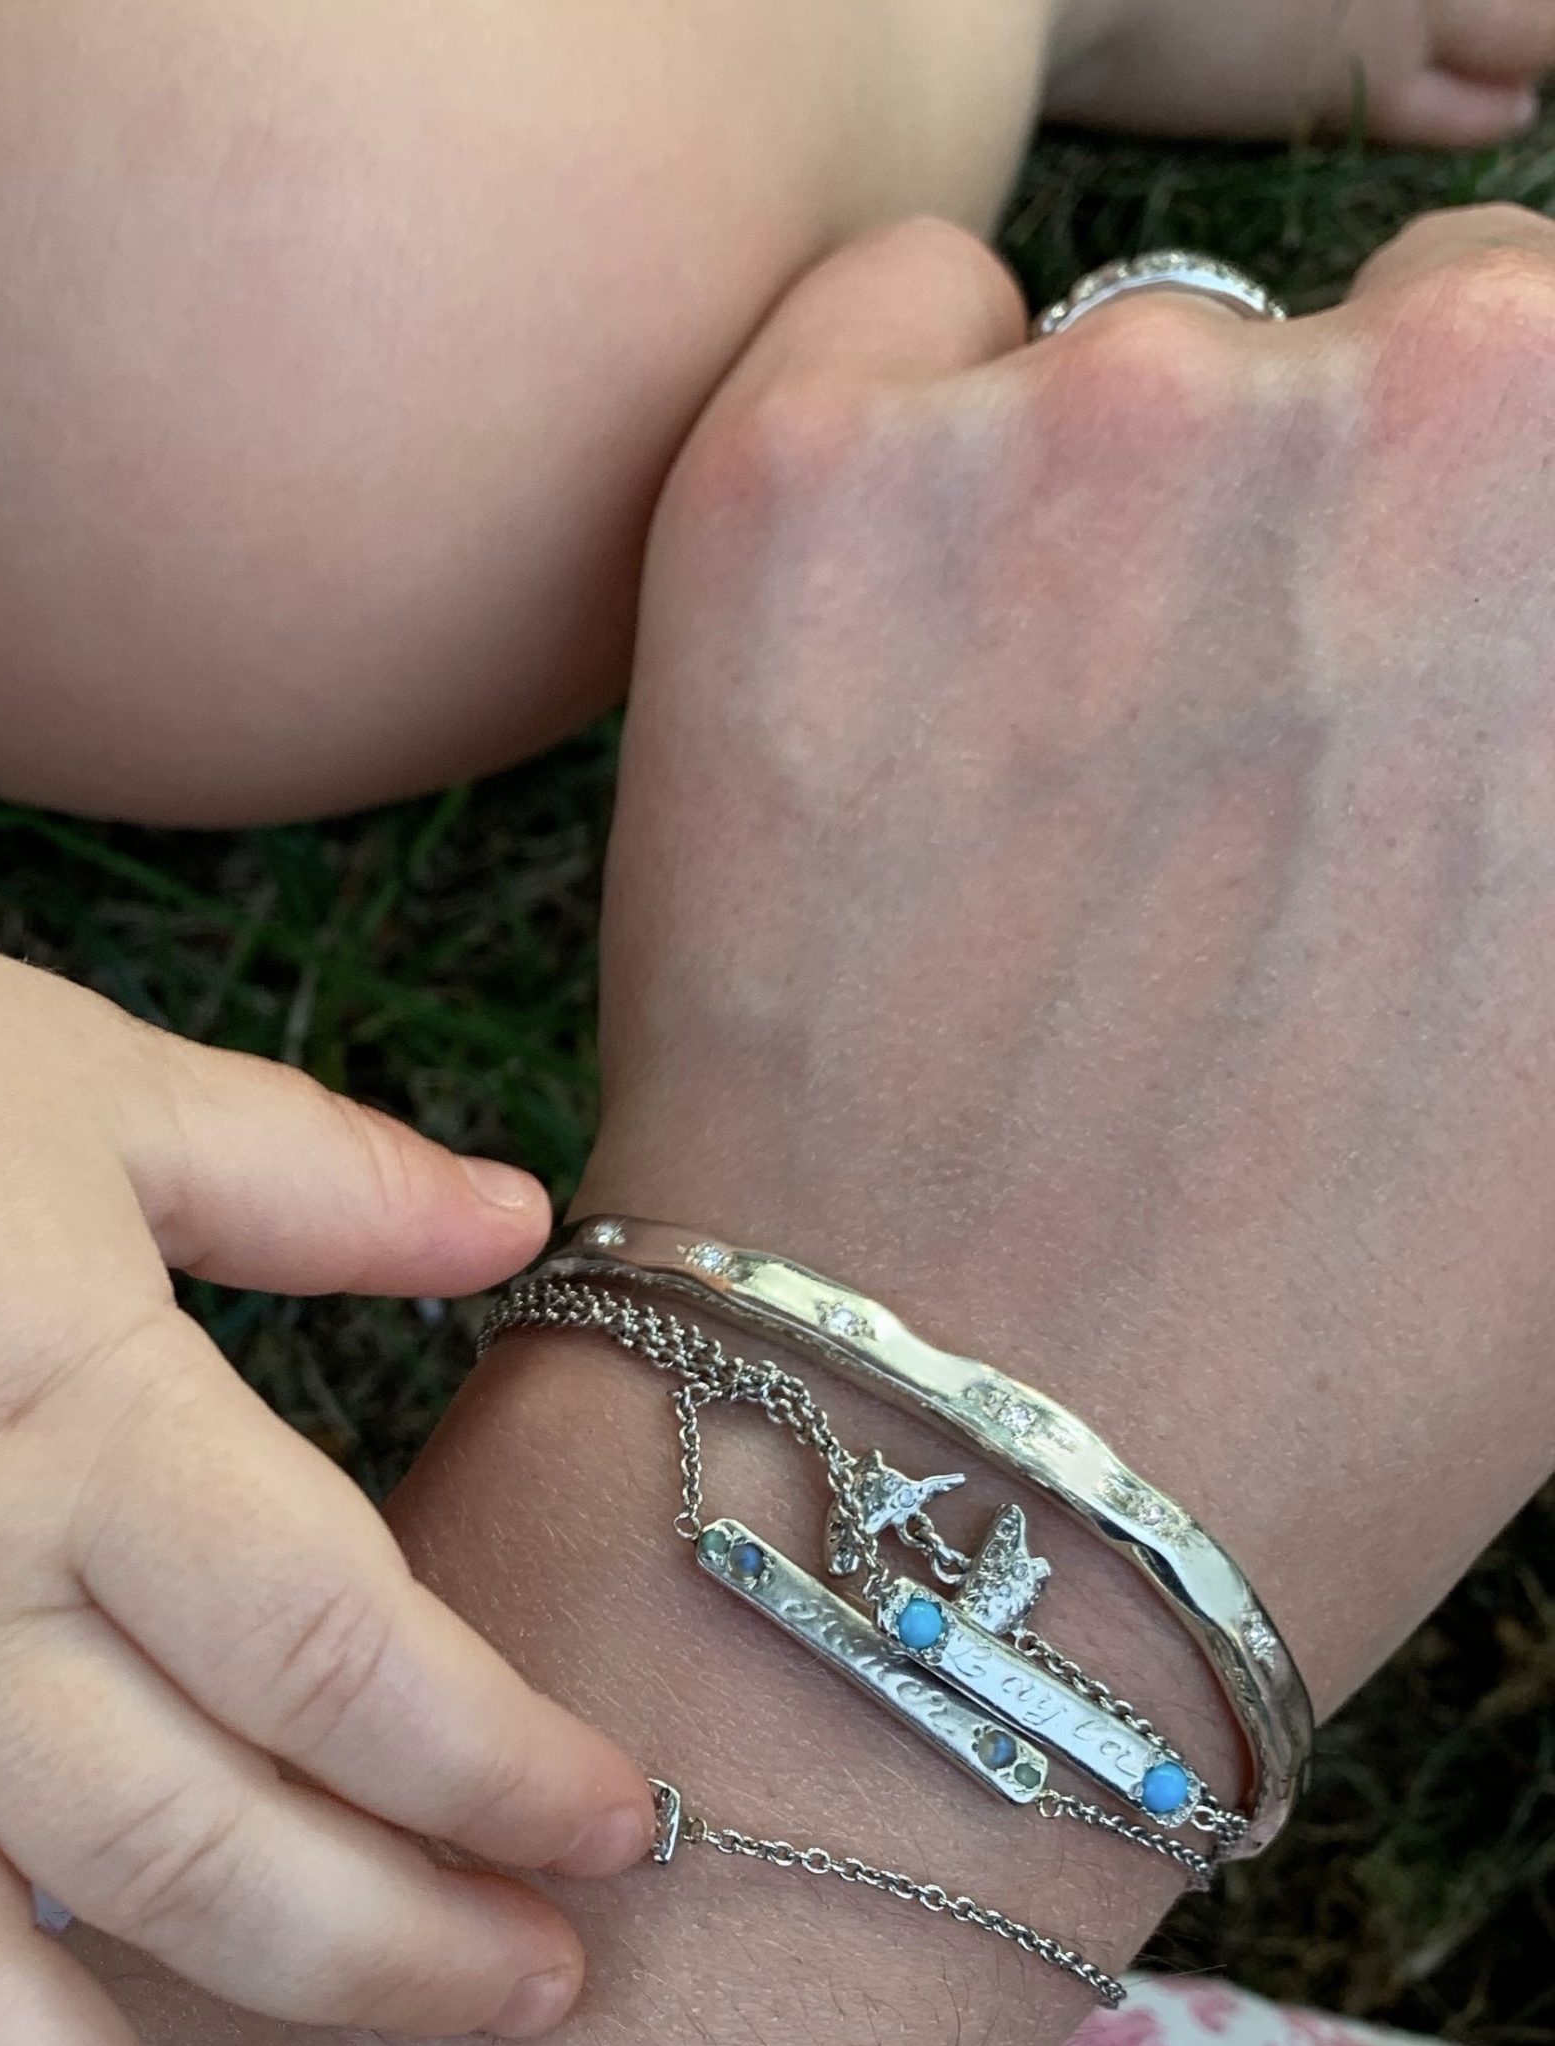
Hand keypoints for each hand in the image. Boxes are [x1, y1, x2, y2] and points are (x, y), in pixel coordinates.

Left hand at [580, 206, 1554, 1740]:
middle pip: (1362, 350)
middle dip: (1290, 535)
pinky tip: (874, 696)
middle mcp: (1434, 403)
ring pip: (1114, 358)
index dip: (1448, 551)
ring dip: (1081, 523)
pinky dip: (880, 463)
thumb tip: (1515, 630)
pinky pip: (879, 334)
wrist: (982, 1469)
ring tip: (1015, 801)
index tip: (1370, 687)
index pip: (1544, 361)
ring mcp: (1098, 424)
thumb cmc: (1342, 1309)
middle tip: (1190, 782)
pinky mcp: (806, 484)